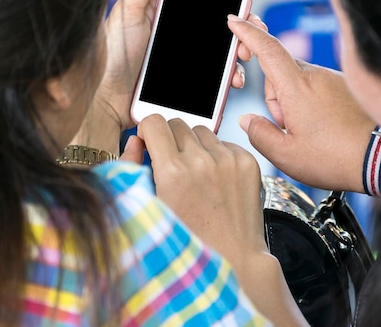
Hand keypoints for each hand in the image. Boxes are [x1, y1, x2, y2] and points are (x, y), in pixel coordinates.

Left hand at [75, 0, 246, 152]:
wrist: (107, 100)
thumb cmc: (111, 55)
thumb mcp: (127, 11)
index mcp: (168, 11)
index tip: (243, 1)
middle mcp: (181, 33)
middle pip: (221, 27)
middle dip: (242, 28)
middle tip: (250, 31)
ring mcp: (187, 59)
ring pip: (223, 53)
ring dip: (240, 53)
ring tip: (242, 57)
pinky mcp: (190, 84)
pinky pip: (216, 80)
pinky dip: (229, 78)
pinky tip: (232, 80)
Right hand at [129, 114, 308, 326]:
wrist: (233, 260)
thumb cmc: (185, 241)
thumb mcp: (148, 207)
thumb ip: (132, 167)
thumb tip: (135, 140)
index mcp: (172, 171)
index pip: (154, 121)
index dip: (148, 131)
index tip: (149, 144)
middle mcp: (201, 160)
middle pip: (178, 123)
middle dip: (170, 138)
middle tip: (172, 165)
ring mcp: (228, 160)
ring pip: (203, 132)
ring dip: (195, 145)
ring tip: (195, 176)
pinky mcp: (248, 163)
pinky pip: (225, 143)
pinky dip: (217, 155)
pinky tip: (215, 181)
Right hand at [228, 15, 375, 192]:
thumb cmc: (337, 158)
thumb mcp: (287, 155)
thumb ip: (259, 134)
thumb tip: (248, 120)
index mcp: (297, 88)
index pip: (266, 49)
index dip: (247, 33)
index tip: (235, 20)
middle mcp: (316, 76)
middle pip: (279, 72)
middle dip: (275, 96)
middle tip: (288, 127)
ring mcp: (333, 79)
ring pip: (298, 81)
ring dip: (294, 103)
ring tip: (311, 132)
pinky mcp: (346, 86)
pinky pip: (317, 87)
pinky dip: (312, 103)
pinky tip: (324, 127)